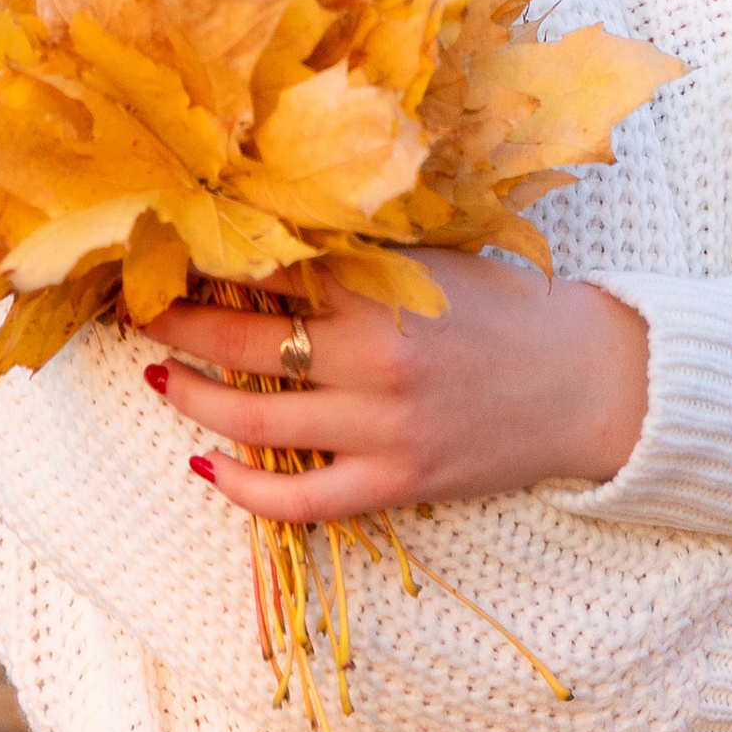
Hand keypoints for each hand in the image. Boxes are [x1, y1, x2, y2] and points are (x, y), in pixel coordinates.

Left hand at [143, 258, 649, 523]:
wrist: (591, 382)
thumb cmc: (511, 306)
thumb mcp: (438, 258)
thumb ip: (362, 251)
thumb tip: (271, 233)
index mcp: (386, 287)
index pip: (270, 267)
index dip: (210, 259)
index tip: (167, 249)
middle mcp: (375, 357)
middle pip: (243, 340)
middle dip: (178, 324)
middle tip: (140, 311)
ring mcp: (383, 428)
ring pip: (254, 422)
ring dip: (193, 398)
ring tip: (162, 377)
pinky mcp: (396, 483)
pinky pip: (296, 499)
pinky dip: (240, 489)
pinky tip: (205, 469)